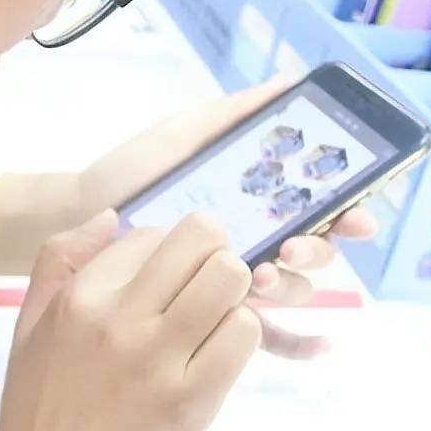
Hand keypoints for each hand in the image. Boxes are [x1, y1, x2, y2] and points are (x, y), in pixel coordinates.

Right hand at [0, 211, 260, 430]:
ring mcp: (157, 361)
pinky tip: (217, 353)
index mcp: (81, 296)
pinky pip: (244, 335)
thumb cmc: (37, 404)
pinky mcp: (191, 402)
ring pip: (231, 280)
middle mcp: (118, 319)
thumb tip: (111, 215)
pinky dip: (241, 335)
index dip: (172, 249)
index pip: (152, 233)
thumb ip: (61, 257)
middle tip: (207, 284)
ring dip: (233, 293)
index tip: (171, 277)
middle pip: (202, 239)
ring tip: (214, 318)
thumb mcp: (29, 320)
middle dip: (214, 254)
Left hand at [79, 77, 378, 358]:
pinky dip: (297, 341)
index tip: (352, 210)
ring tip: (262, 276)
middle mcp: (252, 240)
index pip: (313, 208)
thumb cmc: (129, 176)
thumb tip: (286, 84)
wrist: (78, 215)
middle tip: (291, 246)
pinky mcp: (210, 316)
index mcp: (252, 202)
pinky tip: (317, 346)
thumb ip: (229, 116)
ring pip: (290, 290)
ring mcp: (232, 280)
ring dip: (292, 286)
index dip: (344, 209)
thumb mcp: (178, 139)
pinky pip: (263, 335)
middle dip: (315, 250)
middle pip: (311, 252)